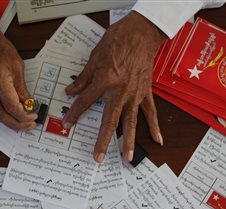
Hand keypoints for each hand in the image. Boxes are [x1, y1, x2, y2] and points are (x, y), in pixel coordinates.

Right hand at [0, 12, 35, 130]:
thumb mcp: (17, 66)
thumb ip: (22, 89)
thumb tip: (29, 106)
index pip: (11, 106)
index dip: (24, 116)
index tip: (33, 117)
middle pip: (2, 115)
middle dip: (17, 124)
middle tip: (29, 125)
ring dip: (9, 119)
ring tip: (22, 120)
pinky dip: (0, 112)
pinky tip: (10, 112)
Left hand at [63, 12, 166, 162]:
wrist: (141, 33)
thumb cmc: (118, 41)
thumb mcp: (94, 57)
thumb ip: (84, 78)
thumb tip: (72, 91)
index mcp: (105, 82)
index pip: (85, 102)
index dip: (74, 114)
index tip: (67, 124)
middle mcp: (120, 92)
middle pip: (109, 121)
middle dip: (103, 141)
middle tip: (98, 157)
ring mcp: (135, 94)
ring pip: (131, 122)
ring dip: (128, 141)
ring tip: (127, 158)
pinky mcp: (146, 93)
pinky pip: (150, 112)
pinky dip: (154, 126)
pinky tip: (157, 140)